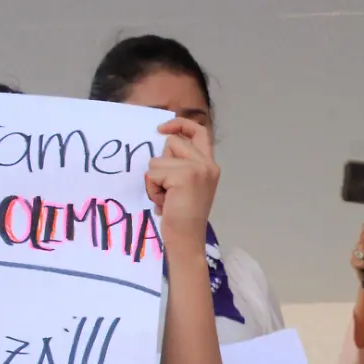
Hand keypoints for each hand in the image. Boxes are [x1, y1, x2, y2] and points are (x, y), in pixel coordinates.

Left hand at [145, 118, 219, 253]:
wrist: (187, 238)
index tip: (161, 129)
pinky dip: (153, 188)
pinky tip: (165, 201)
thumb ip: (182, 163)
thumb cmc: (183, 215)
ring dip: (155, 179)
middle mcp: (208, 164)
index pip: (199, 131)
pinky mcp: (184, 176)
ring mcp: (198, 169)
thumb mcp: (187, 183)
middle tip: (170, 186)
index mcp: (210, 165)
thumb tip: (163, 141)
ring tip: (167, 197)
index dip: (180, 124)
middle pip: (172, 142)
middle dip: (162, 163)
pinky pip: (153, 173)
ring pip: (158, 160)